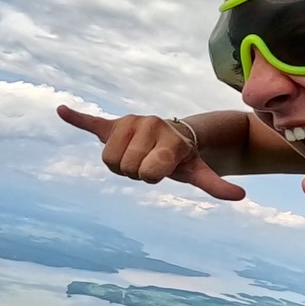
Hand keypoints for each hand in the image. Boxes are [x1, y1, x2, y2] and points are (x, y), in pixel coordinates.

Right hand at [57, 106, 245, 200]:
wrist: (173, 133)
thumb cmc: (184, 157)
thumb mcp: (198, 171)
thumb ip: (216, 185)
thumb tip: (242, 195)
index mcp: (168, 138)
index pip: (145, 173)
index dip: (150, 176)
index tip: (160, 169)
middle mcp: (148, 125)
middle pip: (123, 167)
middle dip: (134, 171)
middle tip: (148, 161)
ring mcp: (129, 123)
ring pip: (107, 159)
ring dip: (118, 163)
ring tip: (136, 155)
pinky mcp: (112, 124)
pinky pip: (91, 122)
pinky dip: (76, 118)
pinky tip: (62, 109)